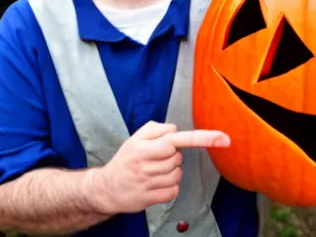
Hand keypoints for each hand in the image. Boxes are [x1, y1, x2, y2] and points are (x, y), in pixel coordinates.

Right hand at [91, 121, 229, 213]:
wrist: (107, 187)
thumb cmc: (125, 160)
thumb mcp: (135, 139)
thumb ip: (155, 129)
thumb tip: (175, 129)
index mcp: (141, 146)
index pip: (174, 140)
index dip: (200, 138)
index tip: (222, 137)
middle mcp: (144, 164)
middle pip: (177, 158)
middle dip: (171, 157)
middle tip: (155, 159)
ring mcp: (147, 182)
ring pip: (177, 174)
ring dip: (171, 172)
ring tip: (155, 172)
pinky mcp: (149, 198)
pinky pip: (174, 191)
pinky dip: (170, 187)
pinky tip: (157, 184)